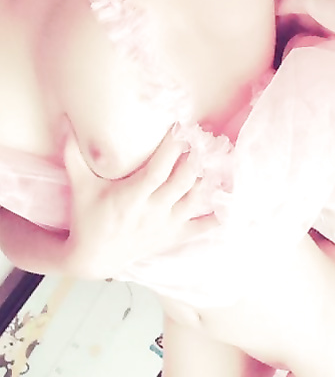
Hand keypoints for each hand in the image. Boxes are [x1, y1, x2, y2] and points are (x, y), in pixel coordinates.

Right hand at [63, 130, 217, 278]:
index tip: (179, 128)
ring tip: (212, 160)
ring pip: (195, 200)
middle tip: (199, 140)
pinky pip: (201, 228)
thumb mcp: (80, 187)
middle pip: (183, 182)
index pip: (158, 170)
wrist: (95, 257)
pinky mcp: (173, 237)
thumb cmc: (87, 219)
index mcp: (132, 197)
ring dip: (206, 180)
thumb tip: (64, 119)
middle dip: (193, 159)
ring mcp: (166, 225)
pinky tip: (228, 200)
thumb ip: (73, 153)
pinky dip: (216, 216)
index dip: (171, 148)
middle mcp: (153, 211)